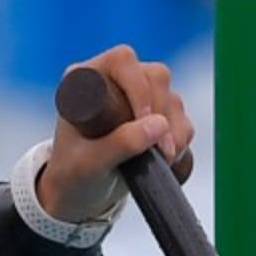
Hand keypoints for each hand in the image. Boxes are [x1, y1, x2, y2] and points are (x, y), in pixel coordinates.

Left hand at [39, 44, 194, 221]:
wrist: (80, 194)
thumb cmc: (72, 174)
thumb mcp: (89, 163)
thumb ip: (120, 144)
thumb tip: (160, 125)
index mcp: (86, 79)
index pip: (122, 61)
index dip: (138, 87)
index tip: (142, 120)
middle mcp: (114, 81)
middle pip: (156, 76)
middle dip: (161, 114)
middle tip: (158, 150)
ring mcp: (137, 98)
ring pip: (172, 99)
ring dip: (174, 132)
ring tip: (159, 160)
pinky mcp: (156, 118)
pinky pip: (182, 121)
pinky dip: (180, 142)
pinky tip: (163, 160)